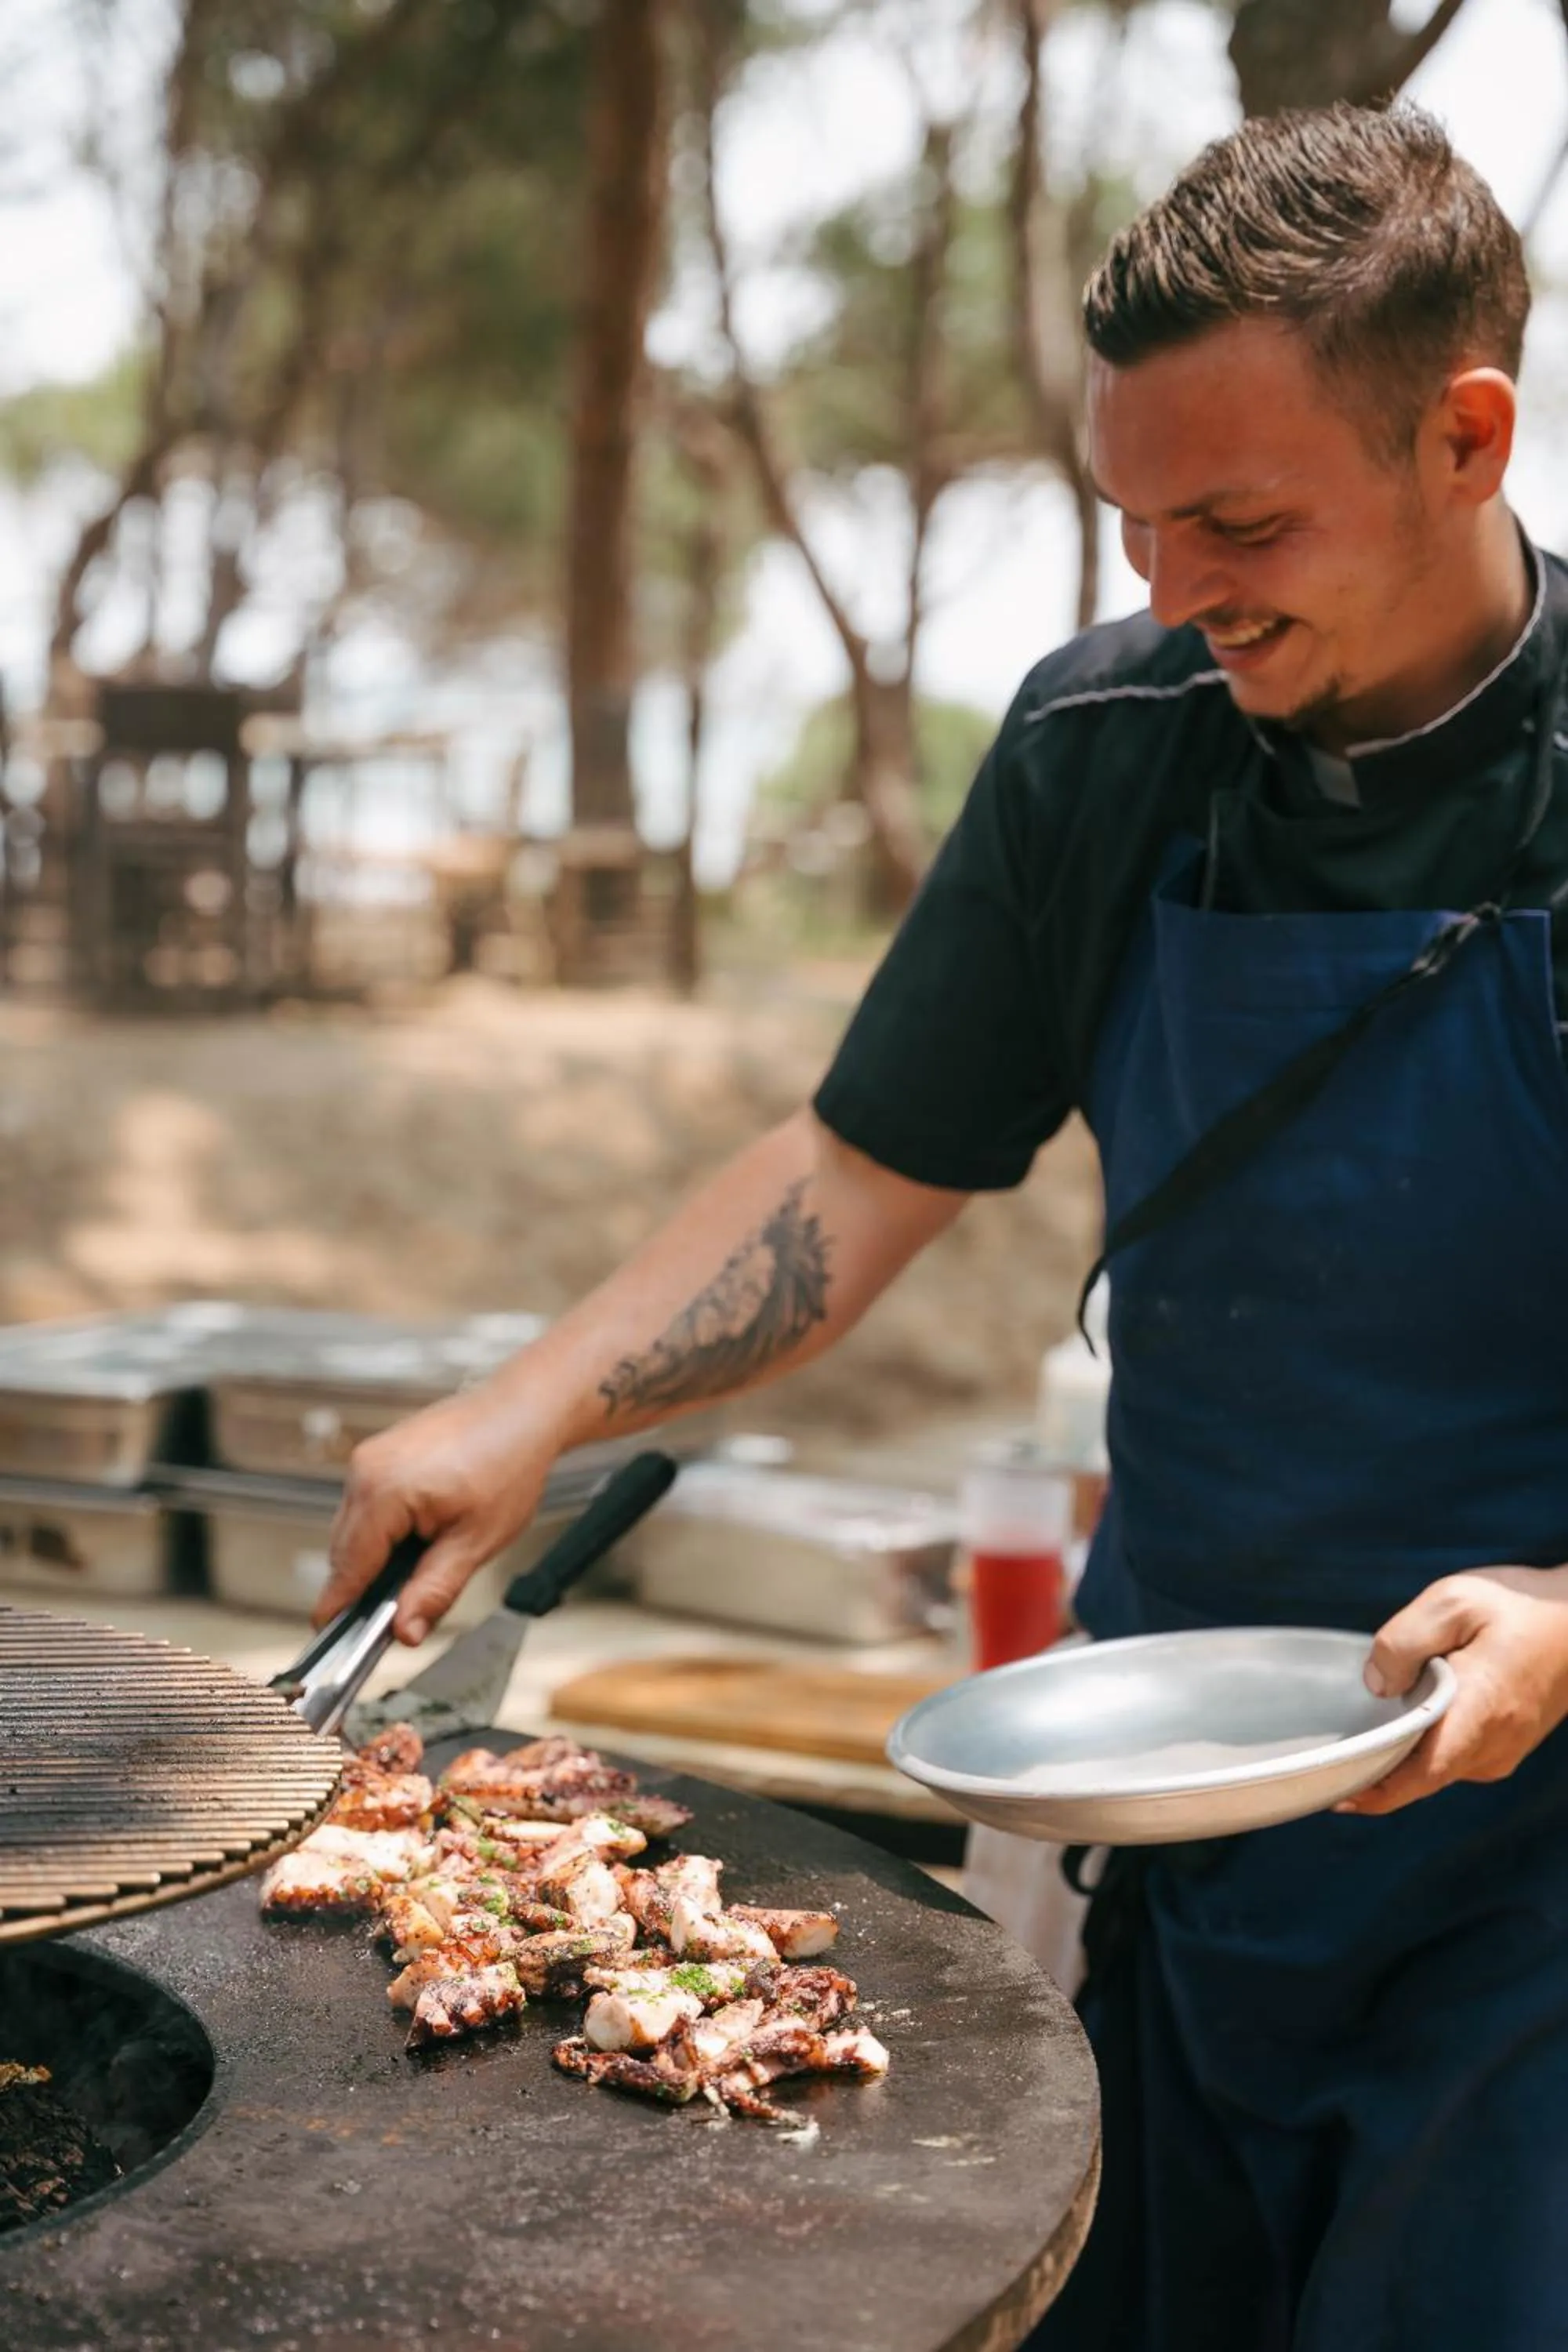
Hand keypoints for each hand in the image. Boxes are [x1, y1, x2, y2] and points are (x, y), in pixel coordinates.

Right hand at [315, 1379, 557, 1644]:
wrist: (522, 1410)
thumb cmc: (509, 1463)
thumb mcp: (477, 1540)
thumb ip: (434, 1590)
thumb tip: (404, 1632)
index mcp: (383, 1490)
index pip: (347, 1566)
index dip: (340, 1607)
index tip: (330, 1636)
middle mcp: (365, 1470)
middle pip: (344, 1550)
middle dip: (367, 1584)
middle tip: (398, 1613)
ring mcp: (369, 1458)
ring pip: (354, 1529)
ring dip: (377, 1556)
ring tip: (423, 1564)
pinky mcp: (378, 1454)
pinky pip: (366, 1506)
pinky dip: (384, 1530)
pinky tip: (421, 1536)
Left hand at [1336, 1565, 1567, 1815]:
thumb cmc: (1519, 1607)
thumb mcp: (1454, 1602)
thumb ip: (1405, 1641)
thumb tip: (1375, 1684)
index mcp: (1479, 1715)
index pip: (1421, 1775)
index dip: (1375, 1792)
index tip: (1334, 1796)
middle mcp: (1491, 1748)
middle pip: (1419, 1775)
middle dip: (1375, 1768)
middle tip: (1329, 1753)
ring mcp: (1500, 1753)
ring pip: (1434, 1766)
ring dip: (1400, 1751)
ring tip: (1367, 1720)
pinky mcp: (1502, 1748)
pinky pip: (1451, 1756)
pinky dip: (1424, 1742)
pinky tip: (1406, 1712)